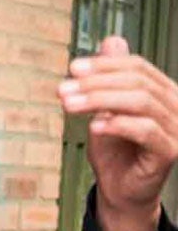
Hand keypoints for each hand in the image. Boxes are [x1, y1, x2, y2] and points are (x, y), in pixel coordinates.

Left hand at [59, 35, 177, 230]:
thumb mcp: (105, 108)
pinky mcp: (169, 151)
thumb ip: (109, 78)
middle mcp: (175, 106)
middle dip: (96, 82)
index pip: (138, 67)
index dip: (104, 65)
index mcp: (162, 91)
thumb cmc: (115, 150)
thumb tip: (112, 40)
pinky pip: (146, 130)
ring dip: (100, 100)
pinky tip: (93, 126)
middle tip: (63, 89)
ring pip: (141, 102)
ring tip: (69, 105)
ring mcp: (176, 129)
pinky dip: (117, 124)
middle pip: (138, 82)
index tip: (72, 68)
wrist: (120, 190)